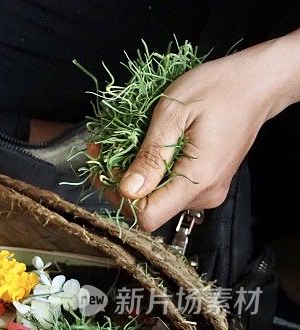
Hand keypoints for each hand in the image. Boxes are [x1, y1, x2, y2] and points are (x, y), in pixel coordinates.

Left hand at [115, 36, 299, 231]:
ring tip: (118, 147)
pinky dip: (150, 173)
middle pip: (149, 209)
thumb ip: (150, 155)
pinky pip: (170, 188)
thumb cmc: (218, 89)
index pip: (148, 216)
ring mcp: (208, 192)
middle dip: (120, 184)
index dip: (121, 198)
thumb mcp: (173, 113)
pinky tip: (140, 151)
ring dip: (133, 177)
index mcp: (199, 180)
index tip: (105, 170)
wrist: (256, 83)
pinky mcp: (206, 184)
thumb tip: (127, 190)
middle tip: (102, 152)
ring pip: (157, 199)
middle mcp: (205, 195)